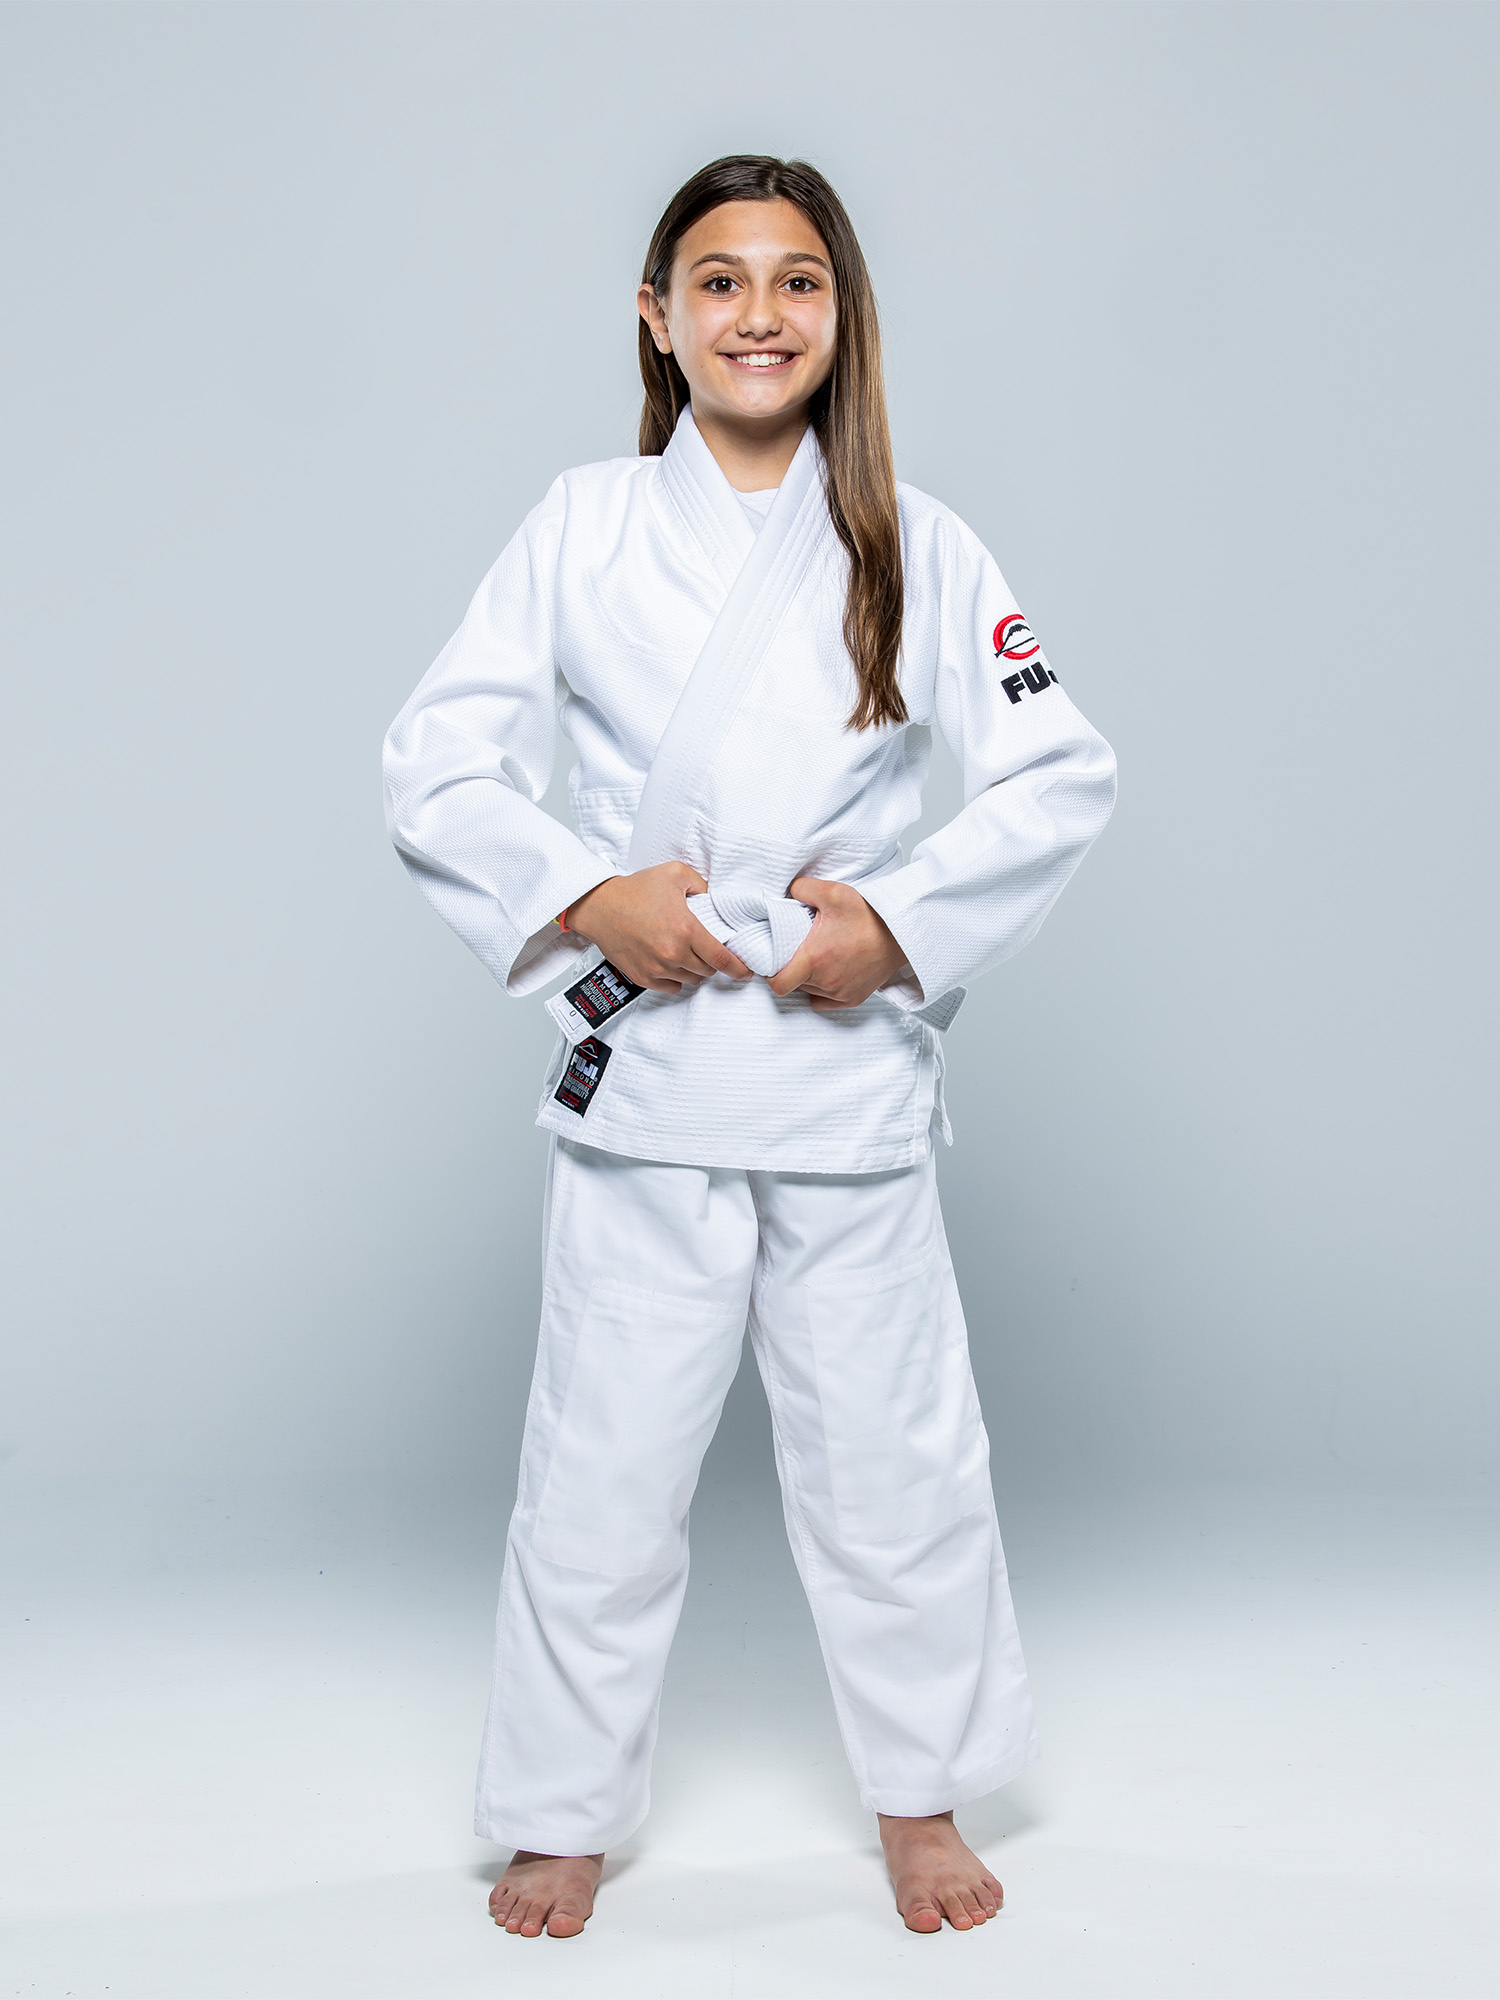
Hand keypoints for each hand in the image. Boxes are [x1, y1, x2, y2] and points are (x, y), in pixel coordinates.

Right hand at [566, 863, 751, 993]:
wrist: (599, 906)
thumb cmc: (634, 890)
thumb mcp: (675, 873)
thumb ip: (702, 884)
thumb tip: (714, 899)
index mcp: (686, 929)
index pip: (721, 958)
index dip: (738, 968)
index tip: (746, 972)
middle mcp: (673, 952)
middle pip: (707, 970)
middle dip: (711, 961)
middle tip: (704, 947)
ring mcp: (657, 968)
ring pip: (690, 979)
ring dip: (693, 969)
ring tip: (685, 951)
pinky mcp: (643, 977)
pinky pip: (671, 986)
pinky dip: (676, 977)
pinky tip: (670, 961)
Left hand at [767, 876, 910, 1011]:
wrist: (901, 932)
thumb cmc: (869, 915)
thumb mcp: (833, 892)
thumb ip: (802, 888)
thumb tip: (789, 892)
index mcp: (814, 959)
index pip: (778, 983)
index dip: (770, 973)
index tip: (774, 959)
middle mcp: (826, 981)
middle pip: (793, 984)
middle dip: (791, 968)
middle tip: (799, 949)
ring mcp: (840, 993)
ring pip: (810, 991)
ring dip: (808, 978)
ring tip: (819, 956)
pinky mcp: (853, 998)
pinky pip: (825, 1001)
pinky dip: (822, 991)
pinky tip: (828, 972)